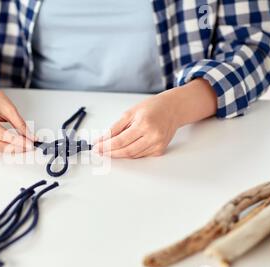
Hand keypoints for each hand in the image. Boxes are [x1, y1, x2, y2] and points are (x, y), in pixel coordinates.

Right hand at [0, 64, 34, 151]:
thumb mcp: (9, 108)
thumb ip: (20, 124)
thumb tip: (30, 137)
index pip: (2, 135)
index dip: (18, 141)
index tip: (30, 144)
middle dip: (15, 148)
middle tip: (29, 147)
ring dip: (10, 149)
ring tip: (23, 146)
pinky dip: (3, 147)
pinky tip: (13, 145)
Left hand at [94, 79, 216, 157]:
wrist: (173, 109)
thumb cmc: (152, 108)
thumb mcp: (130, 113)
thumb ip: (115, 128)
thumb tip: (101, 139)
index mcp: (144, 124)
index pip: (120, 141)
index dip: (106, 146)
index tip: (97, 147)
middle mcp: (153, 136)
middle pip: (126, 151)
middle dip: (110, 152)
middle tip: (100, 151)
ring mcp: (158, 144)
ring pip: (133, 155)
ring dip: (119, 154)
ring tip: (109, 149)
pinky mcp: (160, 150)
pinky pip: (140, 155)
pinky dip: (130, 153)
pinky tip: (124, 148)